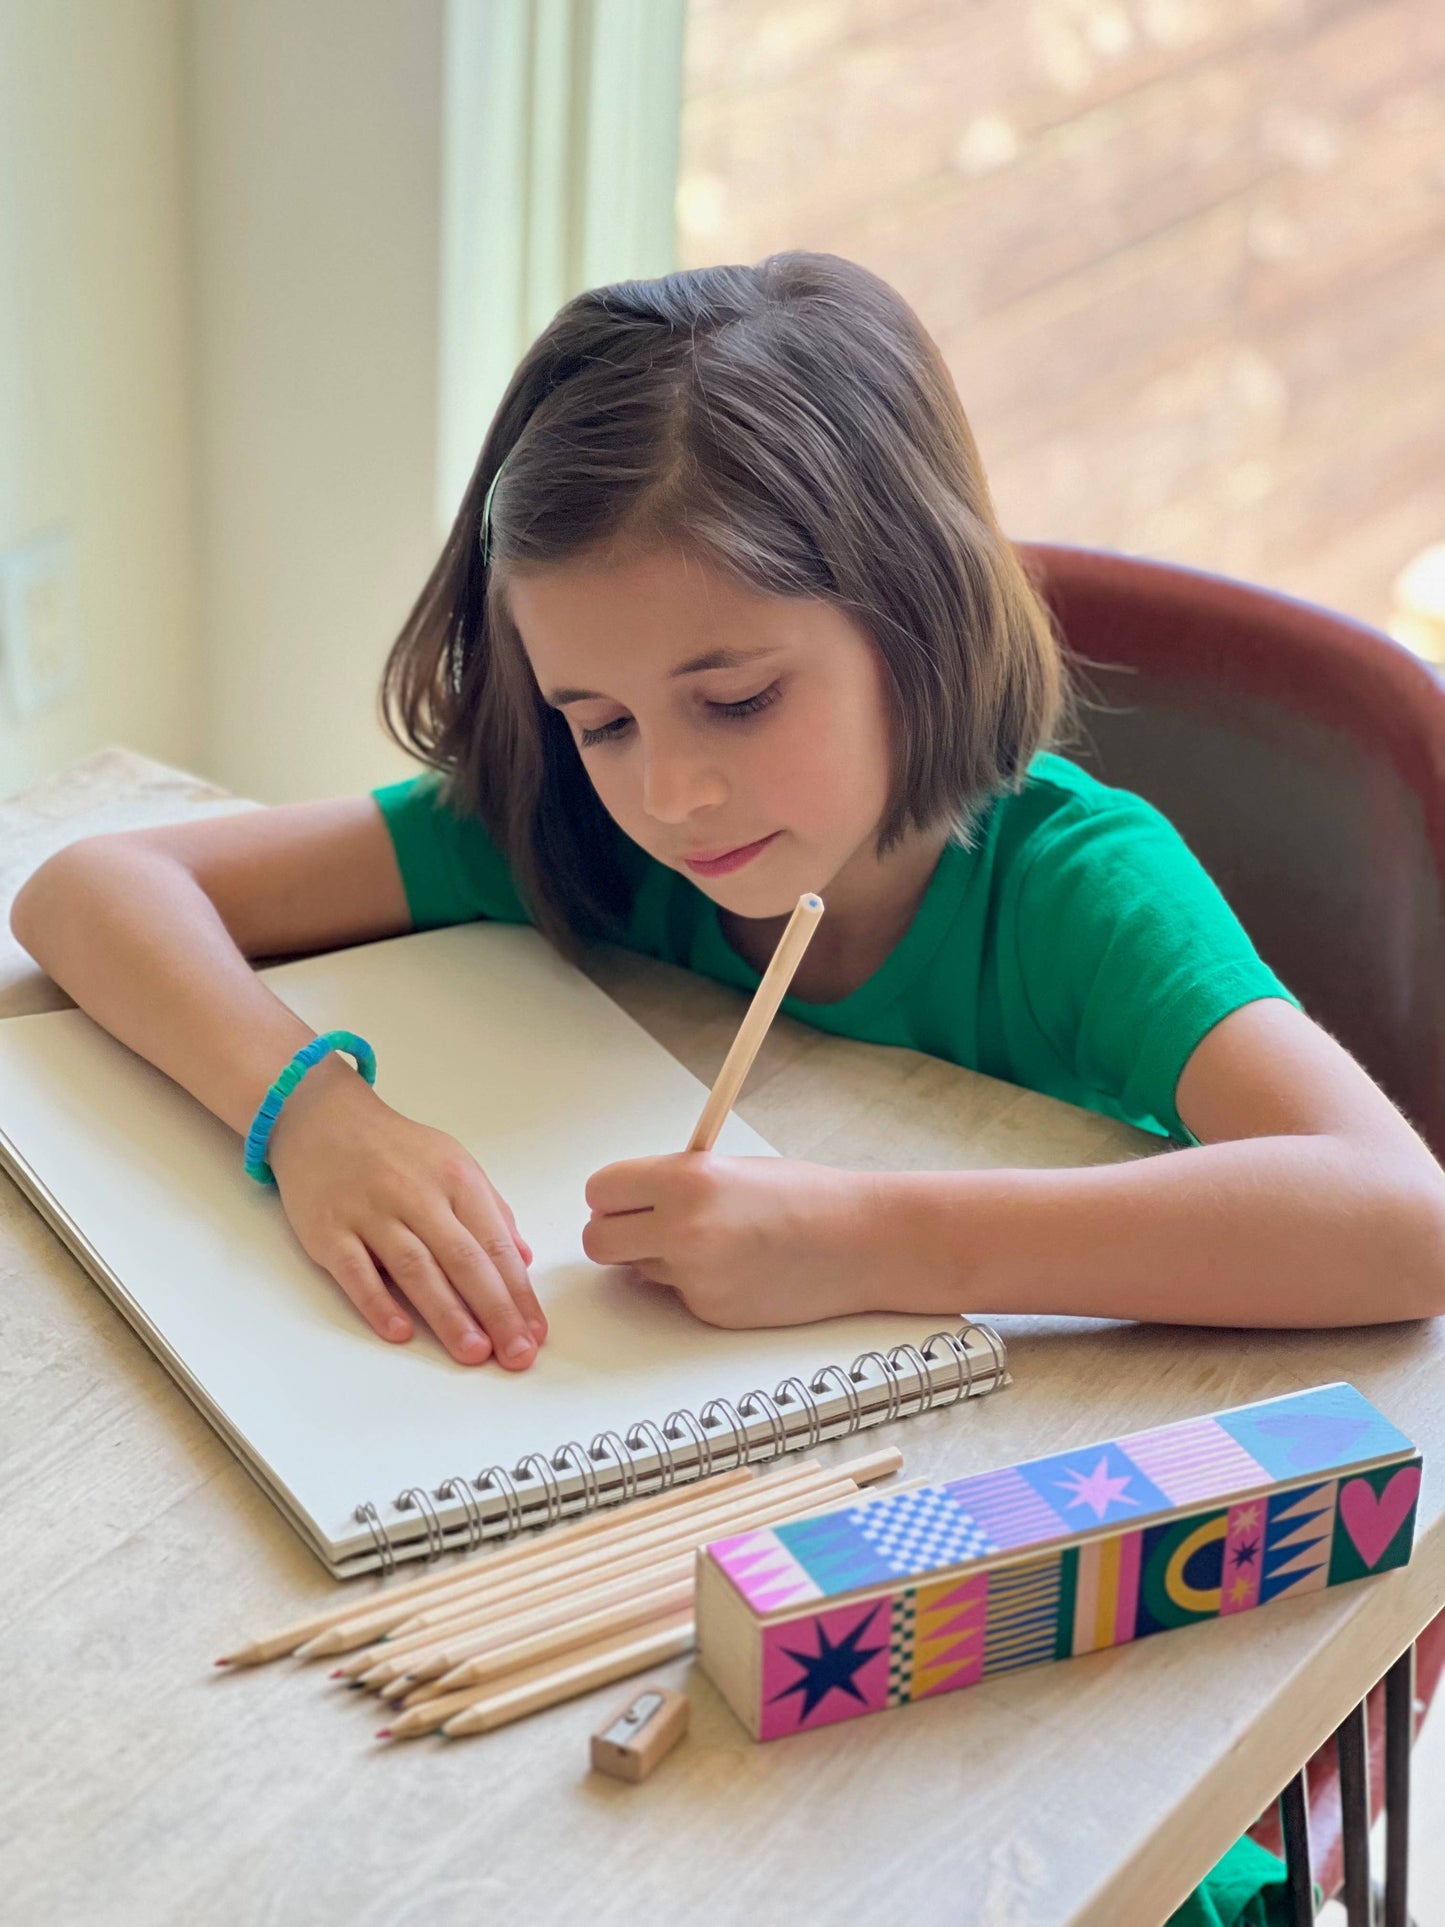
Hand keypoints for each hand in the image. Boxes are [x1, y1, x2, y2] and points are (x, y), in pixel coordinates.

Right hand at [265, 1053, 546, 1367]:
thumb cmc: (396, 1150)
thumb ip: (490, 1212)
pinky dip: (378, 1302)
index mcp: (456, 1179)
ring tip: (473, 1352)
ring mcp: (371, 1213)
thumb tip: (522, 1261)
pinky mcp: (329, 1230)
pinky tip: (400, 1332)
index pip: (495, 1244)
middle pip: (463, 1260)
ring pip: (415, 1268)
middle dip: (495, 1310)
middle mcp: (417, 1195)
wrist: (323, 1119)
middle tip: (516, 1354)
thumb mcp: (454, 1164)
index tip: (535, 1332)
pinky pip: (356, 1271)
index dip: (518, 1292)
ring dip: (447, 1314)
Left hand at [581, 1153, 888, 1327]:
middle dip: (614, 1234)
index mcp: (685, 1180)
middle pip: (598, 1241)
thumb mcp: (728, 1168)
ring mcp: (696, 1276)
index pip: (600, 1191)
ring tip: (716, 1242)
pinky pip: (677, 1295)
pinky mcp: (710, 1312)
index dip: (610, 1196)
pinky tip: (740, 1268)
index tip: (624, 1198)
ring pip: (638, 1270)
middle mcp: (683, 1229)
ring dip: (659, 1259)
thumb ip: (671, 1185)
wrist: (859, 1241)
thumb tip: (622, 1206)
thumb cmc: (802, 1196)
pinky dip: (697, 1284)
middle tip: (643, 1227)